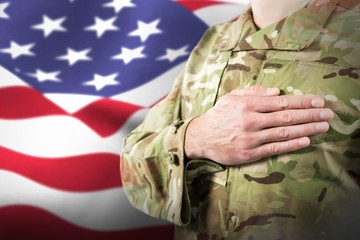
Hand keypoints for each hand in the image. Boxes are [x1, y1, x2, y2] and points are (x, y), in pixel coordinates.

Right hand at [184, 85, 333, 164]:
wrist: (201, 137)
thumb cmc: (219, 115)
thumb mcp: (232, 97)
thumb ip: (254, 92)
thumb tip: (277, 92)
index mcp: (247, 104)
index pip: (280, 102)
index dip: (301, 102)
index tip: (318, 101)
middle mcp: (251, 120)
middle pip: (286, 117)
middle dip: (310, 115)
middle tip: (328, 114)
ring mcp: (251, 138)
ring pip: (283, 132)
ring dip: (306, 129)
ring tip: (323, 127)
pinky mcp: (250, 153)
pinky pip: (275, 148)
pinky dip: (291, 144)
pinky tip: (306, 141)